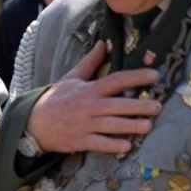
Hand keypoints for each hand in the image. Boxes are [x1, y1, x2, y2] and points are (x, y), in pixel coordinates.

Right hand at [24, 41, 163, 155]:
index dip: (136, 77)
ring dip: (131, 126)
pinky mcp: (80, 140)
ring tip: (148, 126)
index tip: (154, 75)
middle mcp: (89, 106)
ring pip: (112, 125)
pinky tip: (127, 146)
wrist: (34, 123)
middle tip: (157, 107)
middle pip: (118, 105)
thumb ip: (90, 62)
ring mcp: (84, 124)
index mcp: (89, 89)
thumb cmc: (56, 99)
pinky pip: (99, 143)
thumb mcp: (71, 78)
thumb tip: (103, 44)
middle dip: (139, 106)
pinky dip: (113, 145)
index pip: (116, 80)